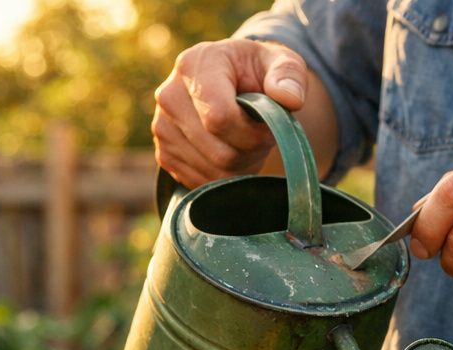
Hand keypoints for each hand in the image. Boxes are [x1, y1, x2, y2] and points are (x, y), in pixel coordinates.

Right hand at [152, 40, 309, 187]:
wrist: (230, 82)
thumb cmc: (258, 72)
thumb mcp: (280, 62)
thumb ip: (289, 75)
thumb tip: (290, 98)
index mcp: (195, 65)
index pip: (219, 118)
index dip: (252, 133)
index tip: (269, 127)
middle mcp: (170, 96)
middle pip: (219, 151)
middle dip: (251, 151)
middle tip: (261, 136)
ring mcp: (162, 127)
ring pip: (213, 172)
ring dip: (241, 166)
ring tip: (247, 142)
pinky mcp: (164, 154)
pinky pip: (202, 184)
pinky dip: (224, 178)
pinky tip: (231, 153)